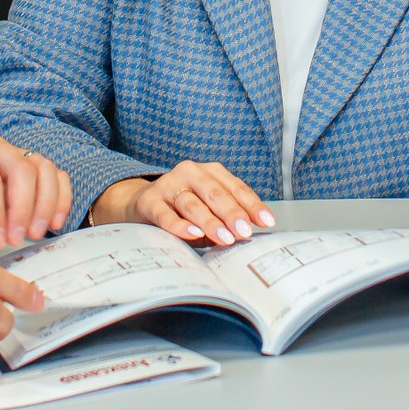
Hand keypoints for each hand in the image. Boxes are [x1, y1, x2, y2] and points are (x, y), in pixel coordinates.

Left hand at [0, 131, 70, 248]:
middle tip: (16, 240)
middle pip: (21, 168)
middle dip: (23, 208)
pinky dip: (59, 198)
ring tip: (34, 234)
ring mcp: (11, 152)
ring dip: (45, 204)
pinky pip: (52, 175)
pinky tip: (53, 223)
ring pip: (42, 169)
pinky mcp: (26, 166)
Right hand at [94, 161, 272, 244]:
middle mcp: (190, 172)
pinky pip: (165, 214)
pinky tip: (192, 234)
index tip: (266, 221)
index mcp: (210, 172)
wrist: (142, 204)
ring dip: (210, 221)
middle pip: (215, 193)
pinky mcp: (149, 201)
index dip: (252, 205)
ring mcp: (169, 185)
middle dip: (232, 214)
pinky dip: (179, 225)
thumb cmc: (183, 210)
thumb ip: (225, 219)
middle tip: (244, 232)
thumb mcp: (208, 210)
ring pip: (192, 203)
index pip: (236, 188)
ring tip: (223, 237)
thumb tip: (246, 235)